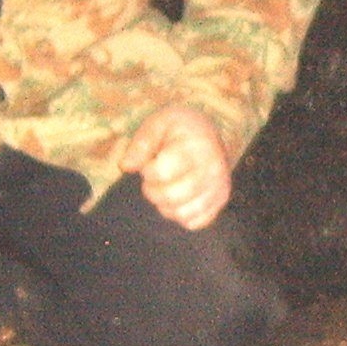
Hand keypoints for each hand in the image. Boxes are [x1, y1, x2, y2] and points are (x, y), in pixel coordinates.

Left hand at [122, 104, 231, 229]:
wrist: (210, 133)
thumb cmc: (181, 129)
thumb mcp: (158, 123)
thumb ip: (141, 143)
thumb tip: (126, 166)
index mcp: (196, 147)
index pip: (161, 173)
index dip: (148, 171)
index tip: (150, 163)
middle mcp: (212, 170)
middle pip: (170, 197)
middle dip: (152, 190)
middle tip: (154, 179)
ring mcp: (219, 188)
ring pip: (181, 213)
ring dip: (165, 205)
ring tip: (167, 187)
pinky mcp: (220, 202)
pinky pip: (193, 222)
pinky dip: (181, 215)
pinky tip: (179, 198)